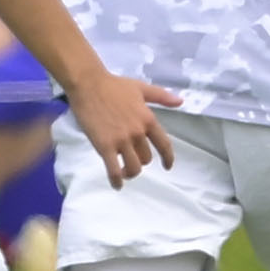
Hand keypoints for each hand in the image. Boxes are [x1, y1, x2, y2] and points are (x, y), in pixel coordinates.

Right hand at [65, 72, 180, 187]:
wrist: (88, 85)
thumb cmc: (114, 85)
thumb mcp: (141, 88)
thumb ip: (161, 97)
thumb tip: (181, 101)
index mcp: (148, 119)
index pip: (164, 144)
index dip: (168, 158)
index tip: (168, 166)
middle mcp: (138, 132)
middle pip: (146, 158)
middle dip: (140, 161)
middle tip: (131, 159)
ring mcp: (121, 140)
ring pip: (134, 167)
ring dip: (130, 173)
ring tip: (125, 172)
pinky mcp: (105, 146)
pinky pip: (114, 170)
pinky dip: (117, 181)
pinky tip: (117, 185)